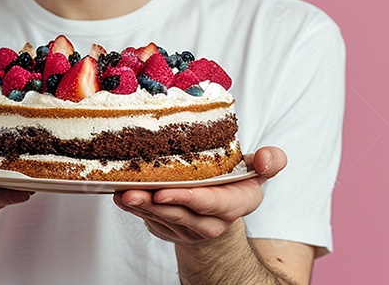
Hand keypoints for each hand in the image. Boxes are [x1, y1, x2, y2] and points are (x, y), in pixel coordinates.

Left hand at [112, 147, 286, 242]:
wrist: (221, 209)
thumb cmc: (236, 183)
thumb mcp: (258, 170)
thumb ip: (270, 162)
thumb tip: (266, 159)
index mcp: (235, 204)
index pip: (213, 204)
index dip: (190, 199)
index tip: (166, 191)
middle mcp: (211, 222)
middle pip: (180, 214)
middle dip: (155, 205)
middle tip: (132, 192)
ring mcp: (187, 228)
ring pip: (161, 219)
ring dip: (139, 207)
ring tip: (122, 194)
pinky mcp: (168, 228)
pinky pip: (149, 220)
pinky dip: (134, 208)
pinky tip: (119, 195)